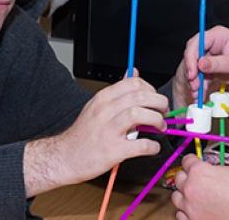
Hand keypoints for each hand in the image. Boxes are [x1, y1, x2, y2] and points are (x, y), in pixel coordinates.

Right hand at [23, 77, 167, 195]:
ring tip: (160, 126)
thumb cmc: (83, 133)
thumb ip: (117, 90)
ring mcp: (108, 130)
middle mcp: (105, 110)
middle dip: (159, 103)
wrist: (65, 156)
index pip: (133, 83)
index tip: (154, 98)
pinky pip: (140, 145)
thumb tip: (133, 72)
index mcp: (103, 98)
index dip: (150, 89)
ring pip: (139, 114)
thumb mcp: (97, 105)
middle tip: (163, 111)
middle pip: (140, 97)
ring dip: (157, 120)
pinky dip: (152, 146)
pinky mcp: (112, 150)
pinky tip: (153, 147)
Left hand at [172, 154, 228, 219]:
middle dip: (187, 177)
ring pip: (176, 197)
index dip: (192, 161)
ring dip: (183, 195)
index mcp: (198, 172)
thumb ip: (218, 168)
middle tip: (196, 180)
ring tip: (194, 195)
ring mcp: (190, 206)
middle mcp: (190, 188)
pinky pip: (180, 215)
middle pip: (179, 177)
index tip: (194, 163)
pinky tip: (194, 210)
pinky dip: (185, 212)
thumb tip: (217, 168)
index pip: (186, 160)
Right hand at [173, 26, 228, 105]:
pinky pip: (201, 76)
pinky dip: (199, 86)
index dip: (191, 58)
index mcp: (217, 36)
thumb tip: (201, 64)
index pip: (197, 43)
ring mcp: (210, 56)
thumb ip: (218, 63)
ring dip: (194, 82)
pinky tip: (199, 94)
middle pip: (193, 56)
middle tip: (194, 86)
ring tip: (197, 93)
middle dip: (192, 73)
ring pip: (195, 68)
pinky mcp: (211, 67)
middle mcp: (211, 45)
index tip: (192, 73)